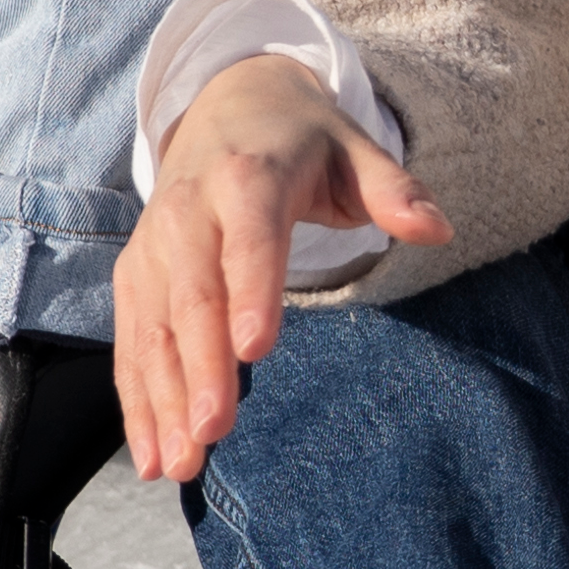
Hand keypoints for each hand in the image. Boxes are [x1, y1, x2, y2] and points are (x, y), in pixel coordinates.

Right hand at [116, 53, 453, 480]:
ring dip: (161, 399)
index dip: (250, 293)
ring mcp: (154, 248)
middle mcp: (189, 213)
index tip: (254, 351)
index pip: (249, 242)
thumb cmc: (304, 141)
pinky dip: (135, 401)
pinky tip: (150, 455)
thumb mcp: (355, 149)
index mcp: (249, 179)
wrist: (228, 106)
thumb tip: (437, 227)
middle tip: (213, 431)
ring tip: (180, 463)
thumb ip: (394, 189)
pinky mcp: (136, 277)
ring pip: (152, 328)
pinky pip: (130, 343)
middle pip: (192, 296)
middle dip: (199, 366)